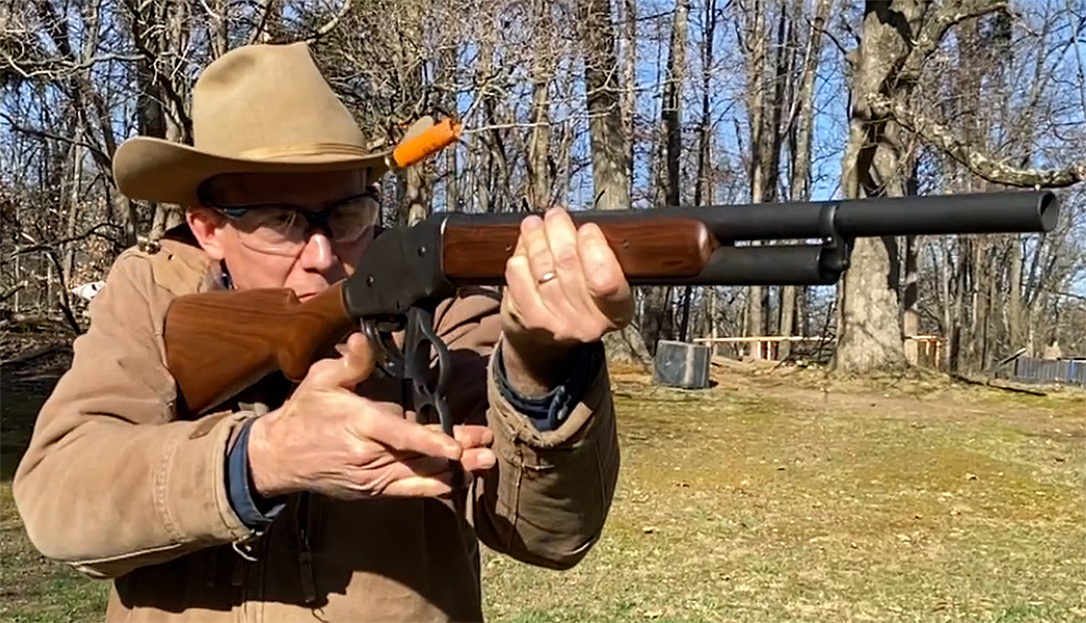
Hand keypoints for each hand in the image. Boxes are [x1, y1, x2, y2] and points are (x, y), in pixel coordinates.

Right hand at [246, 332, 494, 499]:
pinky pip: (408, 491)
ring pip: (419, 476)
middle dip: (458, 453)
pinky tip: (459, 480)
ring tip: (484, 464)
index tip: (457, 447)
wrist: (279, 457)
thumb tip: (363, 339)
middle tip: (489, 449)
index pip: (400, 436)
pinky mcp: (372, 491)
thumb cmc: (304, 413)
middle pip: (419, 456)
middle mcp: (367, 456)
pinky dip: (434, 487)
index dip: (430, 442)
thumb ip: (350, 362)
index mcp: (358, 424)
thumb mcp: (321, 379)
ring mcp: (371, 478)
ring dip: (454, 472)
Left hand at [500, 207, 632, 387]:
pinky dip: (520, 255)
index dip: (593, 246)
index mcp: (616, 312)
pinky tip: (524, 249)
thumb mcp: (603, 283)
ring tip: (535, 225)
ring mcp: (555, 324)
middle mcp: (588, 324)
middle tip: (556, 215)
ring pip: (541, 265)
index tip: (588, 228)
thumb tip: (575, 223)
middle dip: (560, 230)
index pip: (605, 279)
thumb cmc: (580, 299)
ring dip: (536, 237)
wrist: (546, 341)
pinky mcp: (526, 319)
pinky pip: (518, 274)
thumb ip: (598, 255)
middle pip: (568, 264)